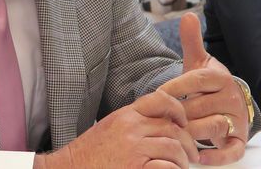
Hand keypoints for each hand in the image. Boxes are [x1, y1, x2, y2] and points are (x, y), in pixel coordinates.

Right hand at [35, 89, 198, 168]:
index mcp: (125, 115)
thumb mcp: (110, 127)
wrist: (69, 168)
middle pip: (172, 127)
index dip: (178, 110)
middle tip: (191, 154)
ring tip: (182, 167)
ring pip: (173, 147)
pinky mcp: (136, 168)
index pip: (160, 99)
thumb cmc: (89, 153)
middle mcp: (131, 128)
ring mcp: (134, 148)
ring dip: (182, 160)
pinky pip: (166, 167)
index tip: (183, 122)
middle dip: (187, 142)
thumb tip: (159, 123)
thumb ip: (132, 121)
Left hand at [160, 13, 248, 164]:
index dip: (175, 87)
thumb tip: (189, 15)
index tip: (158, 94)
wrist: (229, 105)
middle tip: (159, 119)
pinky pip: (231, 151)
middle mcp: (232, 98)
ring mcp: (237, 120)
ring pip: (212, 127)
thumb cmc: (207, 86)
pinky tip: (198, 157)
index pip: (195, 80)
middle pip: (199, 106)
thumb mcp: (199, 63)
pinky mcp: (240, 141)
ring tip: (173, 135)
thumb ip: (192, 41)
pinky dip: (216, 156)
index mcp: (221, 77)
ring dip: (191, 133)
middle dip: (178, 114)